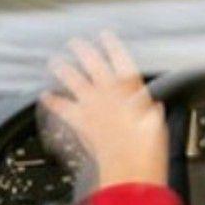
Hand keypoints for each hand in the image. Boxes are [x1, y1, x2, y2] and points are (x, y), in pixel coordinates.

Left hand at [40, 31, 167, 190]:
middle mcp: (109, 95)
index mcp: (131, 91)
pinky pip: (64, 109)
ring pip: (75, 83)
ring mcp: (93, 108)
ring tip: (57, 62)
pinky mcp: (81, 124)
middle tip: (76, 42)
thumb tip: (152, 107)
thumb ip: (150, 110)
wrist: (129, 169)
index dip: (112, 46)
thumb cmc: (149, 149)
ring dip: (64, 71)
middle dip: (84, 52)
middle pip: (93, 67)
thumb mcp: (157, 124)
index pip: (121, 61)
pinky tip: (47, 97)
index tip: (106, 35)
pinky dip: (54, 102)